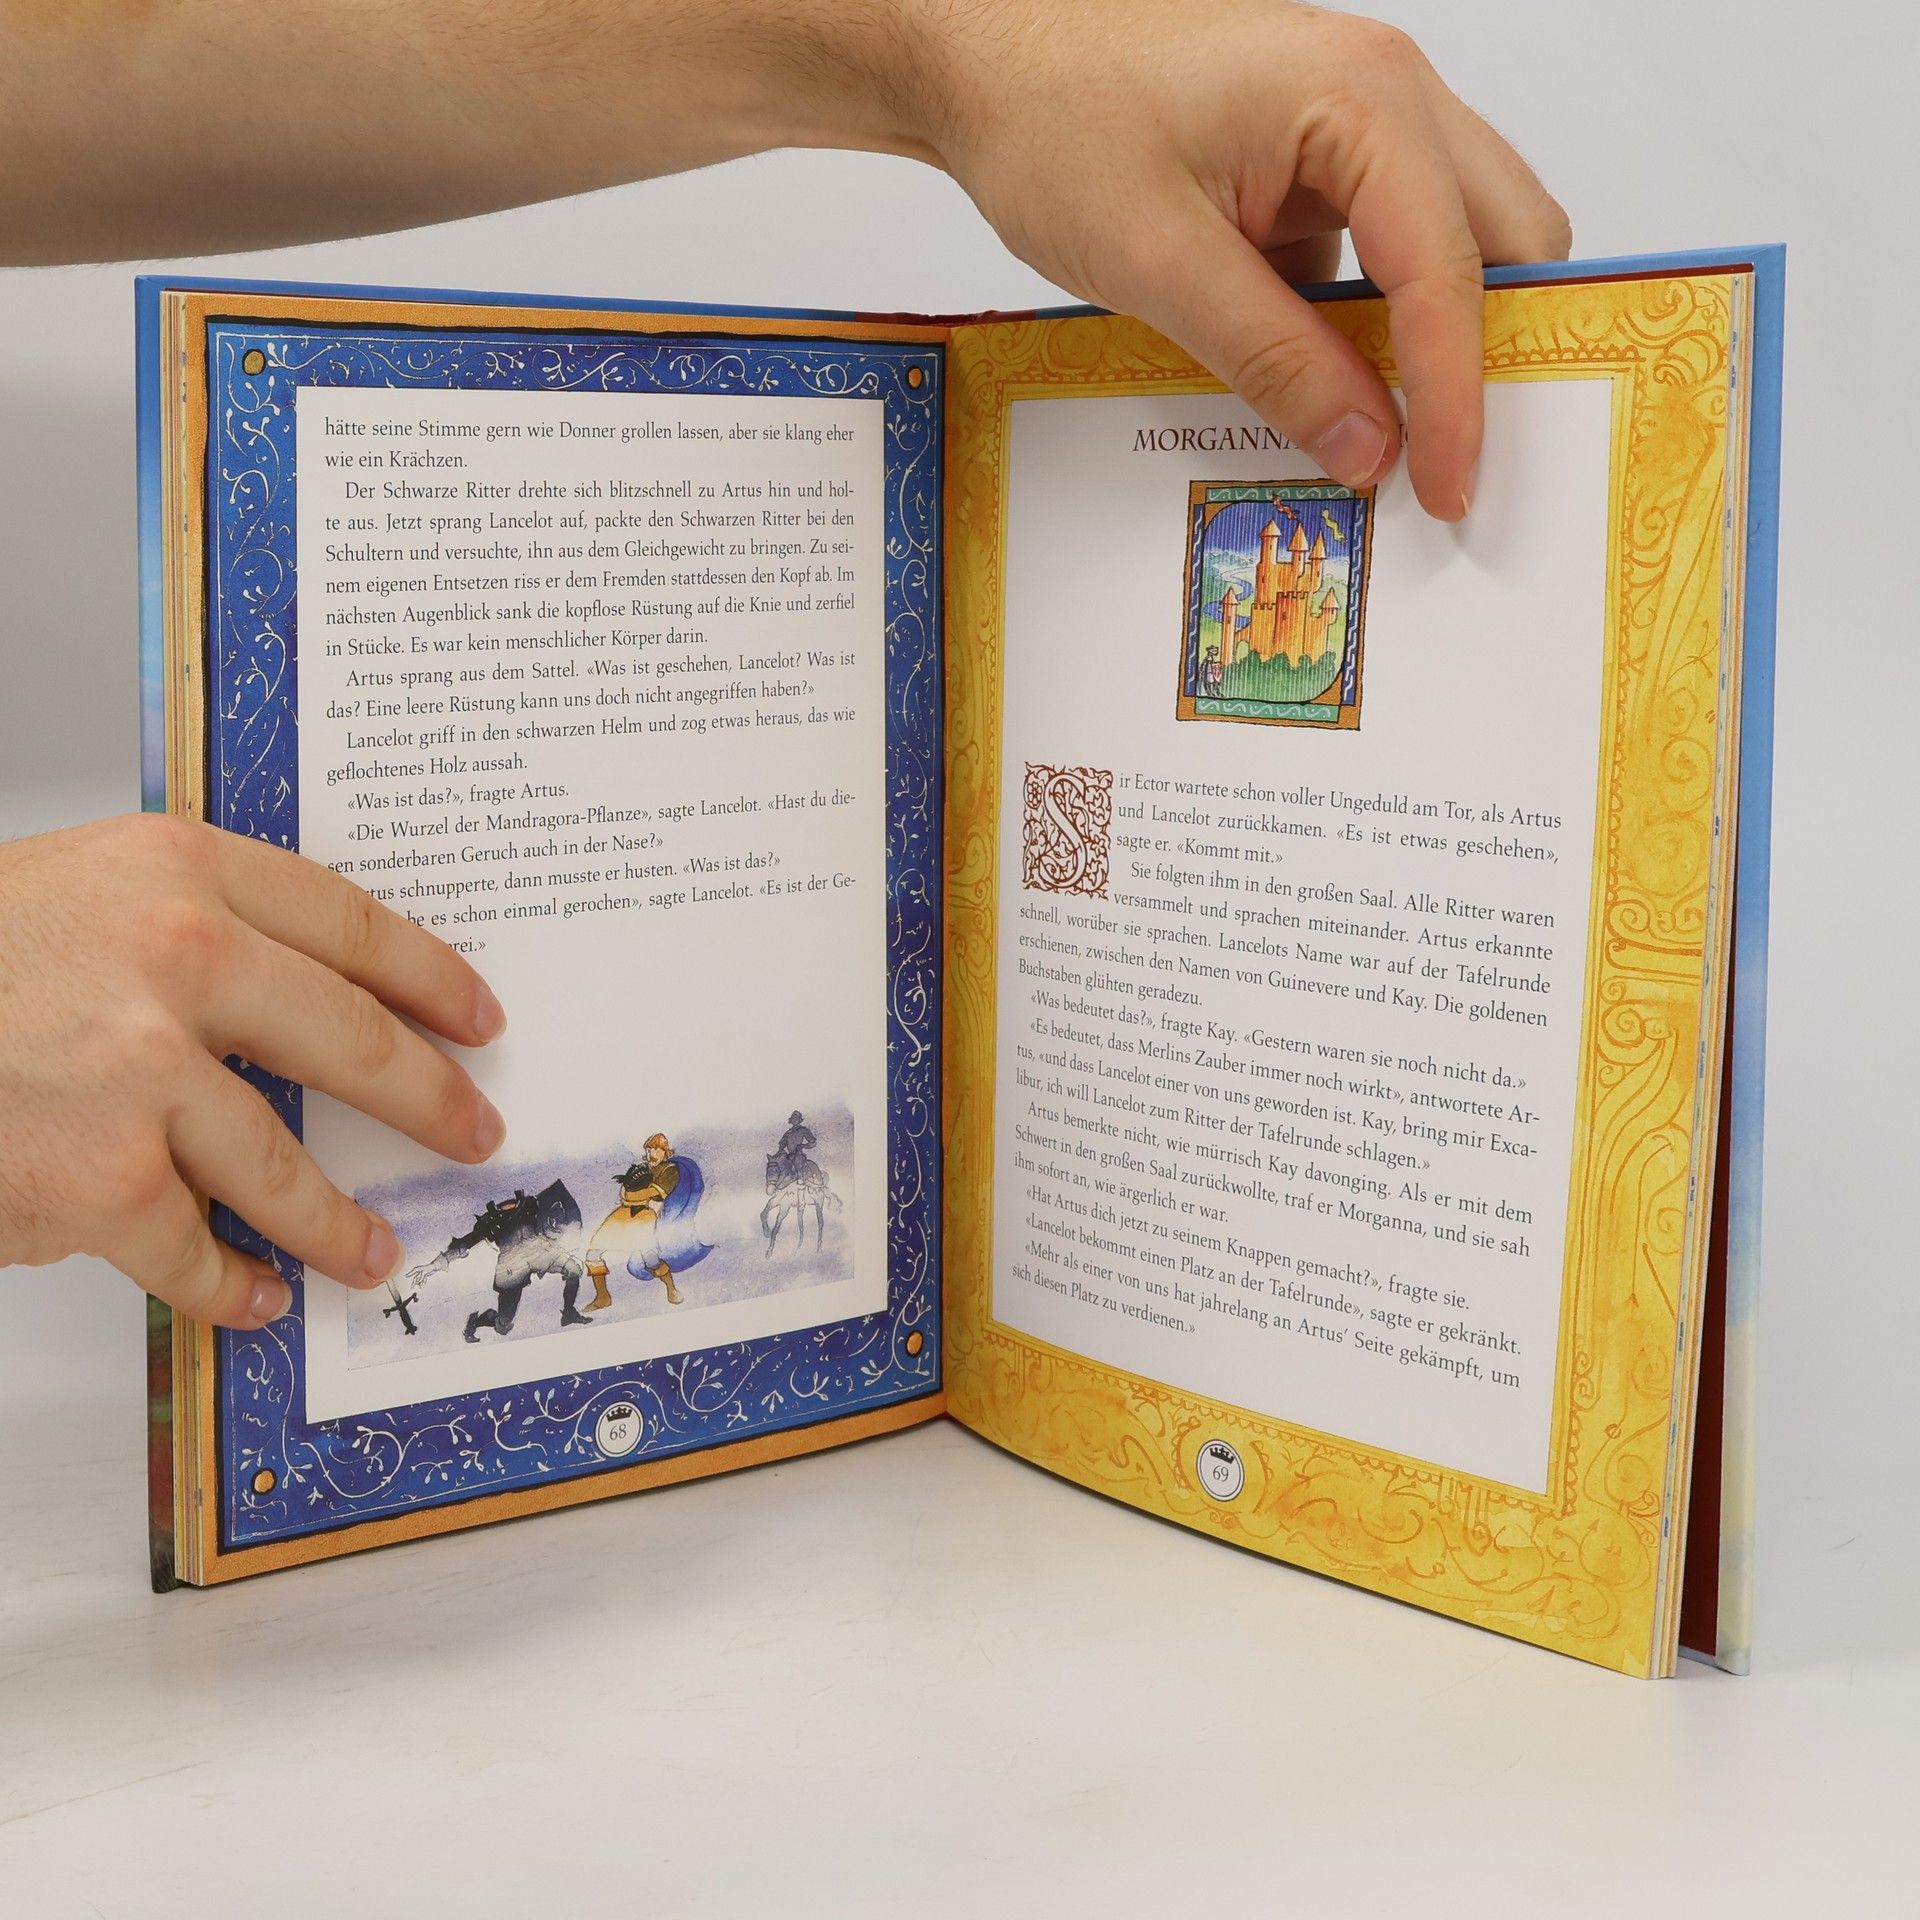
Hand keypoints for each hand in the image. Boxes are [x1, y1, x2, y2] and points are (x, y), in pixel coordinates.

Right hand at [0, 815, 506, 1328]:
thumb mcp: (82, 890)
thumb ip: (196, 927)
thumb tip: (308, 999)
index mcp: (180, 873)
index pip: (352, 924)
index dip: (432, 977)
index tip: (479, 1017)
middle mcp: (178, 962)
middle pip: (353, 1040)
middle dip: (430, 1098)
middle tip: (471, 1131)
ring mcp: (142, 1076)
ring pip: (286, 1168)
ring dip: (339, 1224)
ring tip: (371, 1251)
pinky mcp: (100, 1181)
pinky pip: (195, 1252)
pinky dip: (229, 1286)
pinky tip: (251, 1299)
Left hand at [902, 0, 1570, 516]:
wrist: (987, 57)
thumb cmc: (1055, 118)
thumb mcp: (1159, 261)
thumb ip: (1275, 358)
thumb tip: (1369, 447)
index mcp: (1364, 98)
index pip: (1451, 267)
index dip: (1456, 393)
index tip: (1449, 487)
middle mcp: (1384, 97)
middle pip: (1501, 239)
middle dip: (1485, 354)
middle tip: (1449, 467)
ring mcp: (1355, 130)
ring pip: (1450, 249)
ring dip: (1426, 344)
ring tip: (1390, 443)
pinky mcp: (1316, 170)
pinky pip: (1379, 258)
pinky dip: (1366, 331)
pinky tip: (1325, 397)